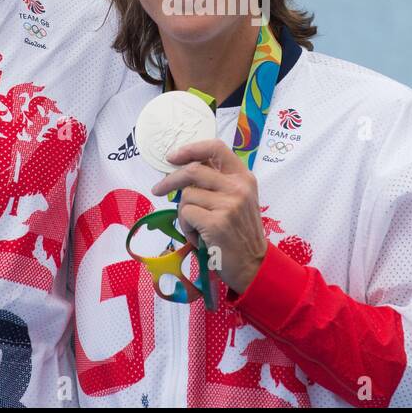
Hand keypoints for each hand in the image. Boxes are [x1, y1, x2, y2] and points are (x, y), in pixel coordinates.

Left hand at [151, 138, 265, 293]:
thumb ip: (218, 182)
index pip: (216, 147)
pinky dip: (186, 227)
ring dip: (184, 214)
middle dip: (170, 181)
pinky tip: (199, 237)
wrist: (253, 265)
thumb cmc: (240, 233)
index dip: (191, 149)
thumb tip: (184, 169)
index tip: (173, 157)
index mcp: (243, 177)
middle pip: (193, 170)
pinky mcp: (217, 222)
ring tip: (197, 227)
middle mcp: (238, 187)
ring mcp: (229, 204)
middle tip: (158, 189)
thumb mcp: (238, 200)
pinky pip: (186, 215)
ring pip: (186, 196)